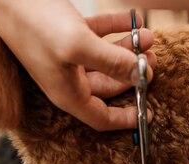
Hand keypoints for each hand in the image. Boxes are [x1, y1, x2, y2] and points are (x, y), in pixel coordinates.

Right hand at [0, 0, 155, 130]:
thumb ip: (112, 61)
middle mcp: (68, 78)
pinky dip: (117, 29)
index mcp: (67, 92)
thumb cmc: (35, 22)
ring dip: (130, 49)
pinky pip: (99, 36)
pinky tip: (132, 20)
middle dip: (134, 75)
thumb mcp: (78, 45)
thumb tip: (142, 74)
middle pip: (109, 86)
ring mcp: (68, 56)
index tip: (150, 111)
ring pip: (107, 60)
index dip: (126, 118)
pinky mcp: (68, 33)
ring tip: (149, 36)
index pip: (101, 117)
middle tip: (153, 61)